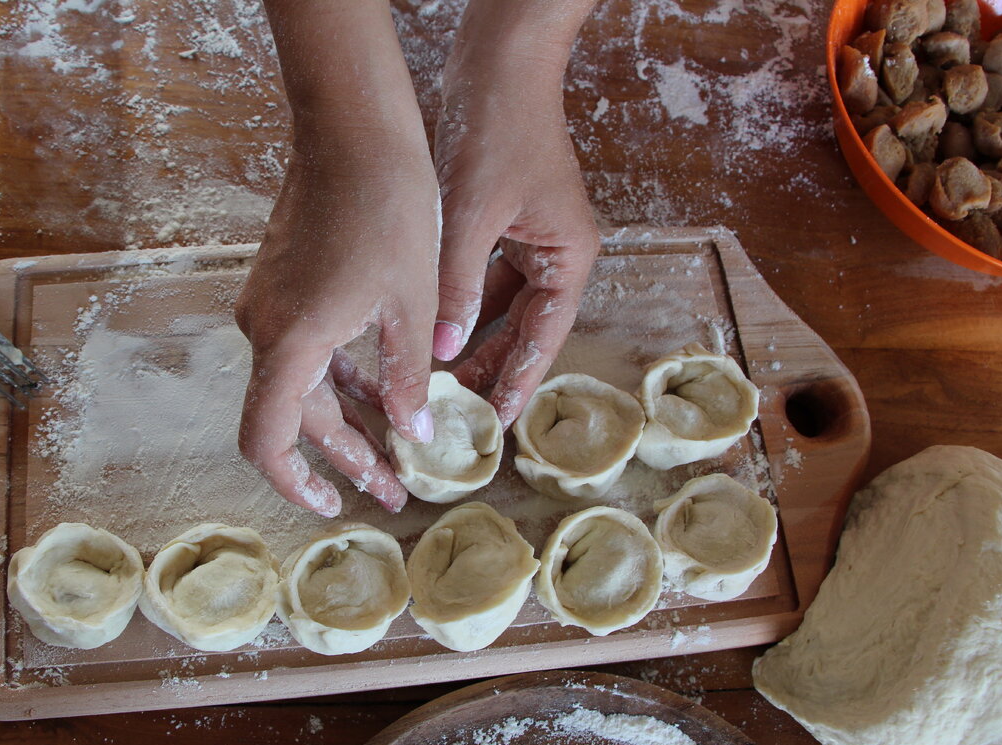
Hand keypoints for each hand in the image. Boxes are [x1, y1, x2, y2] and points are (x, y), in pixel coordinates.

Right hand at [235, 131, 439, 516]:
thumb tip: (415, 434)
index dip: (295, 485)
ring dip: (346, 420)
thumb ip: (407, 378)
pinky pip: (305, 350)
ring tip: (396, 450)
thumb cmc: (388, 207)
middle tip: (394, 488)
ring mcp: (269, 305)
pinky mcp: (281, 285)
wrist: (354, 129)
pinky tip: (380, 392)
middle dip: (346, 458)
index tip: (332, 506)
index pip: (266, 442)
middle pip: (295, 420)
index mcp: (291, 342)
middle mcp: (266, 329)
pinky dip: (339, 378)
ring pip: (303, 385)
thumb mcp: (412, 305)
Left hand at [433, 0, 599, 425]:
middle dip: (490, 366)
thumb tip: (441, 348)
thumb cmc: (498, 131)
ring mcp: (530, 239)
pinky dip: (461, 303)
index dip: (518, 382)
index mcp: (567, 258)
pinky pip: (485, 279)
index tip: (498, 423)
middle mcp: (555, 254)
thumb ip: (456, 285)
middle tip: (457, 409)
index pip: (543, 339)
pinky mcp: (504, 224)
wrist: (498, 65)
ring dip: (472, 337)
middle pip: (523, 329)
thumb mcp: (472, 217)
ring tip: (440, 381)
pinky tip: (434, 328)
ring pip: (500, 307)